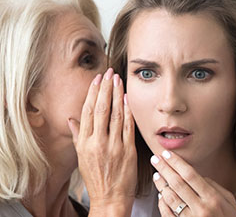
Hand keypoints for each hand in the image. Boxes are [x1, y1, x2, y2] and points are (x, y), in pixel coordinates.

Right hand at [68, 68, 136, 215]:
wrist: (110, 199)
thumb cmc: (95, 178)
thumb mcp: (81, 157)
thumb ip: (77, 136)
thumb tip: (71, 119)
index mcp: (84, 143)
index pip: (88, 111)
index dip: (93, 93)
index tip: (97, 80)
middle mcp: (97, 142)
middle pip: (101, 109)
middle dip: (106, 88)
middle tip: (110, 73)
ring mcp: (113, 146)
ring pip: (116, 114)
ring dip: (117, 95)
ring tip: (119, 80)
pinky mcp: (127, 151)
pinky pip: (128, 127)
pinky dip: (128, 111)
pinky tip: (127, 99)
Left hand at [151, 151, 235, 216]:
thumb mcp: (228, 201)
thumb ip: (212, 185)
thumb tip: (196, 175)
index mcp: (213, 198)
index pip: (189, 174)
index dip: (175, 162)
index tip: (166, 154)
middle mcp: (201, 209)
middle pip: (177, 183)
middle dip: (163, 168)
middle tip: (155, 159)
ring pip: (170, 198)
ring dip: (160, 184)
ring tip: (156, 175)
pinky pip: (167, 214)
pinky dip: (162, 203)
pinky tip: (160, 195)